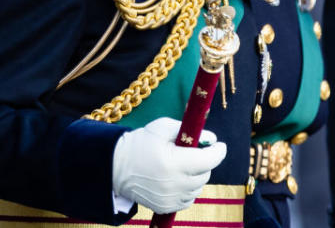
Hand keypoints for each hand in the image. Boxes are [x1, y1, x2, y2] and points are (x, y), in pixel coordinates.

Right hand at [111, 117, 225, 213]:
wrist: (116, 166)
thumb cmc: (141, 142)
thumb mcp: (163, 127)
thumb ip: (190, 131)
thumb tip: (212, 138)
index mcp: (173, 162)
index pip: (209, 160)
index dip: (218, 151)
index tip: (218, 145)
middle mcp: (173, 184)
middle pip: (205, 174)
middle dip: (206, 162)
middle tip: (197, 152)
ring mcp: (169, 198)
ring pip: (198, 188)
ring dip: (198, 176)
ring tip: (185, 165)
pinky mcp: (164, 207)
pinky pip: (188, 199)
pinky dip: (189, 189)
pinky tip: (179, 178)